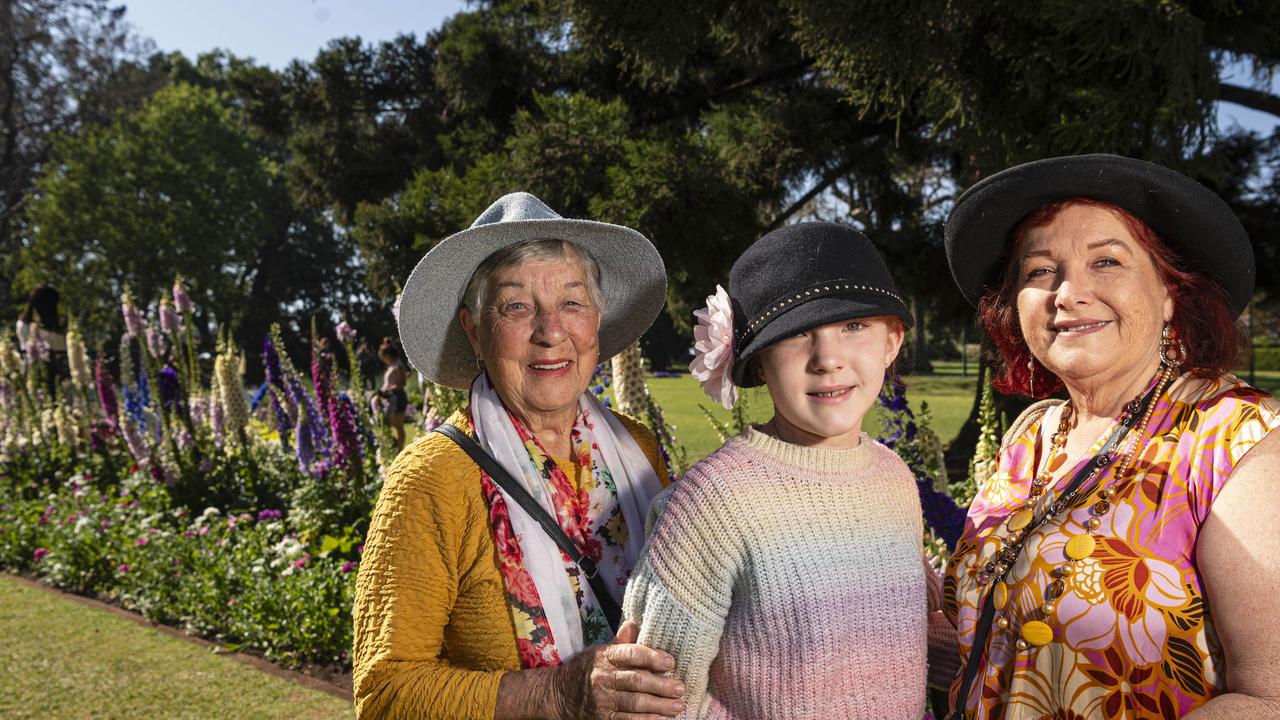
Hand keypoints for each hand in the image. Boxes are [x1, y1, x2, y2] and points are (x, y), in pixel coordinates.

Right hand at [555, 620, 685, 719]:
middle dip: (662, 685)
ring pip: (635, 704)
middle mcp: (603, 678)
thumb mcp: (599, 651)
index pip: (631, 654)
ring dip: (659, 706)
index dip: (653, 657)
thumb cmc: (586, 670)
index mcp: (605, 657)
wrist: (557, 695)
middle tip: (680, 688)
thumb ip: (621, 642)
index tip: (671, 662)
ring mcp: (602, 701)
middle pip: (637, 681)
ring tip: (677, 706)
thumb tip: (635, 623)